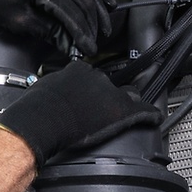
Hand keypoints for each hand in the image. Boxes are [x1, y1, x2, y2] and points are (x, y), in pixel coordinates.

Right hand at [0, 62, 159, 165]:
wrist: (42, 121)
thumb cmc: (36, 108)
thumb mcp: (43, 87)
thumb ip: (56, 85)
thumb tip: (54, 89)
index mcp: (79, 69)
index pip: (92, 74)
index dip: (92, 87)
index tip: (89, 94)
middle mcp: (98, 78)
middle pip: (111, 85)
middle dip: (108, 96)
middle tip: (100, 109)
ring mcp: (111, 94)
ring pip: (128, 96)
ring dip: (125, 104)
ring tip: (123, 114)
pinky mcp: (122, 112)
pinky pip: (145, 111)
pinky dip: (150, 115)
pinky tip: (155, 117)